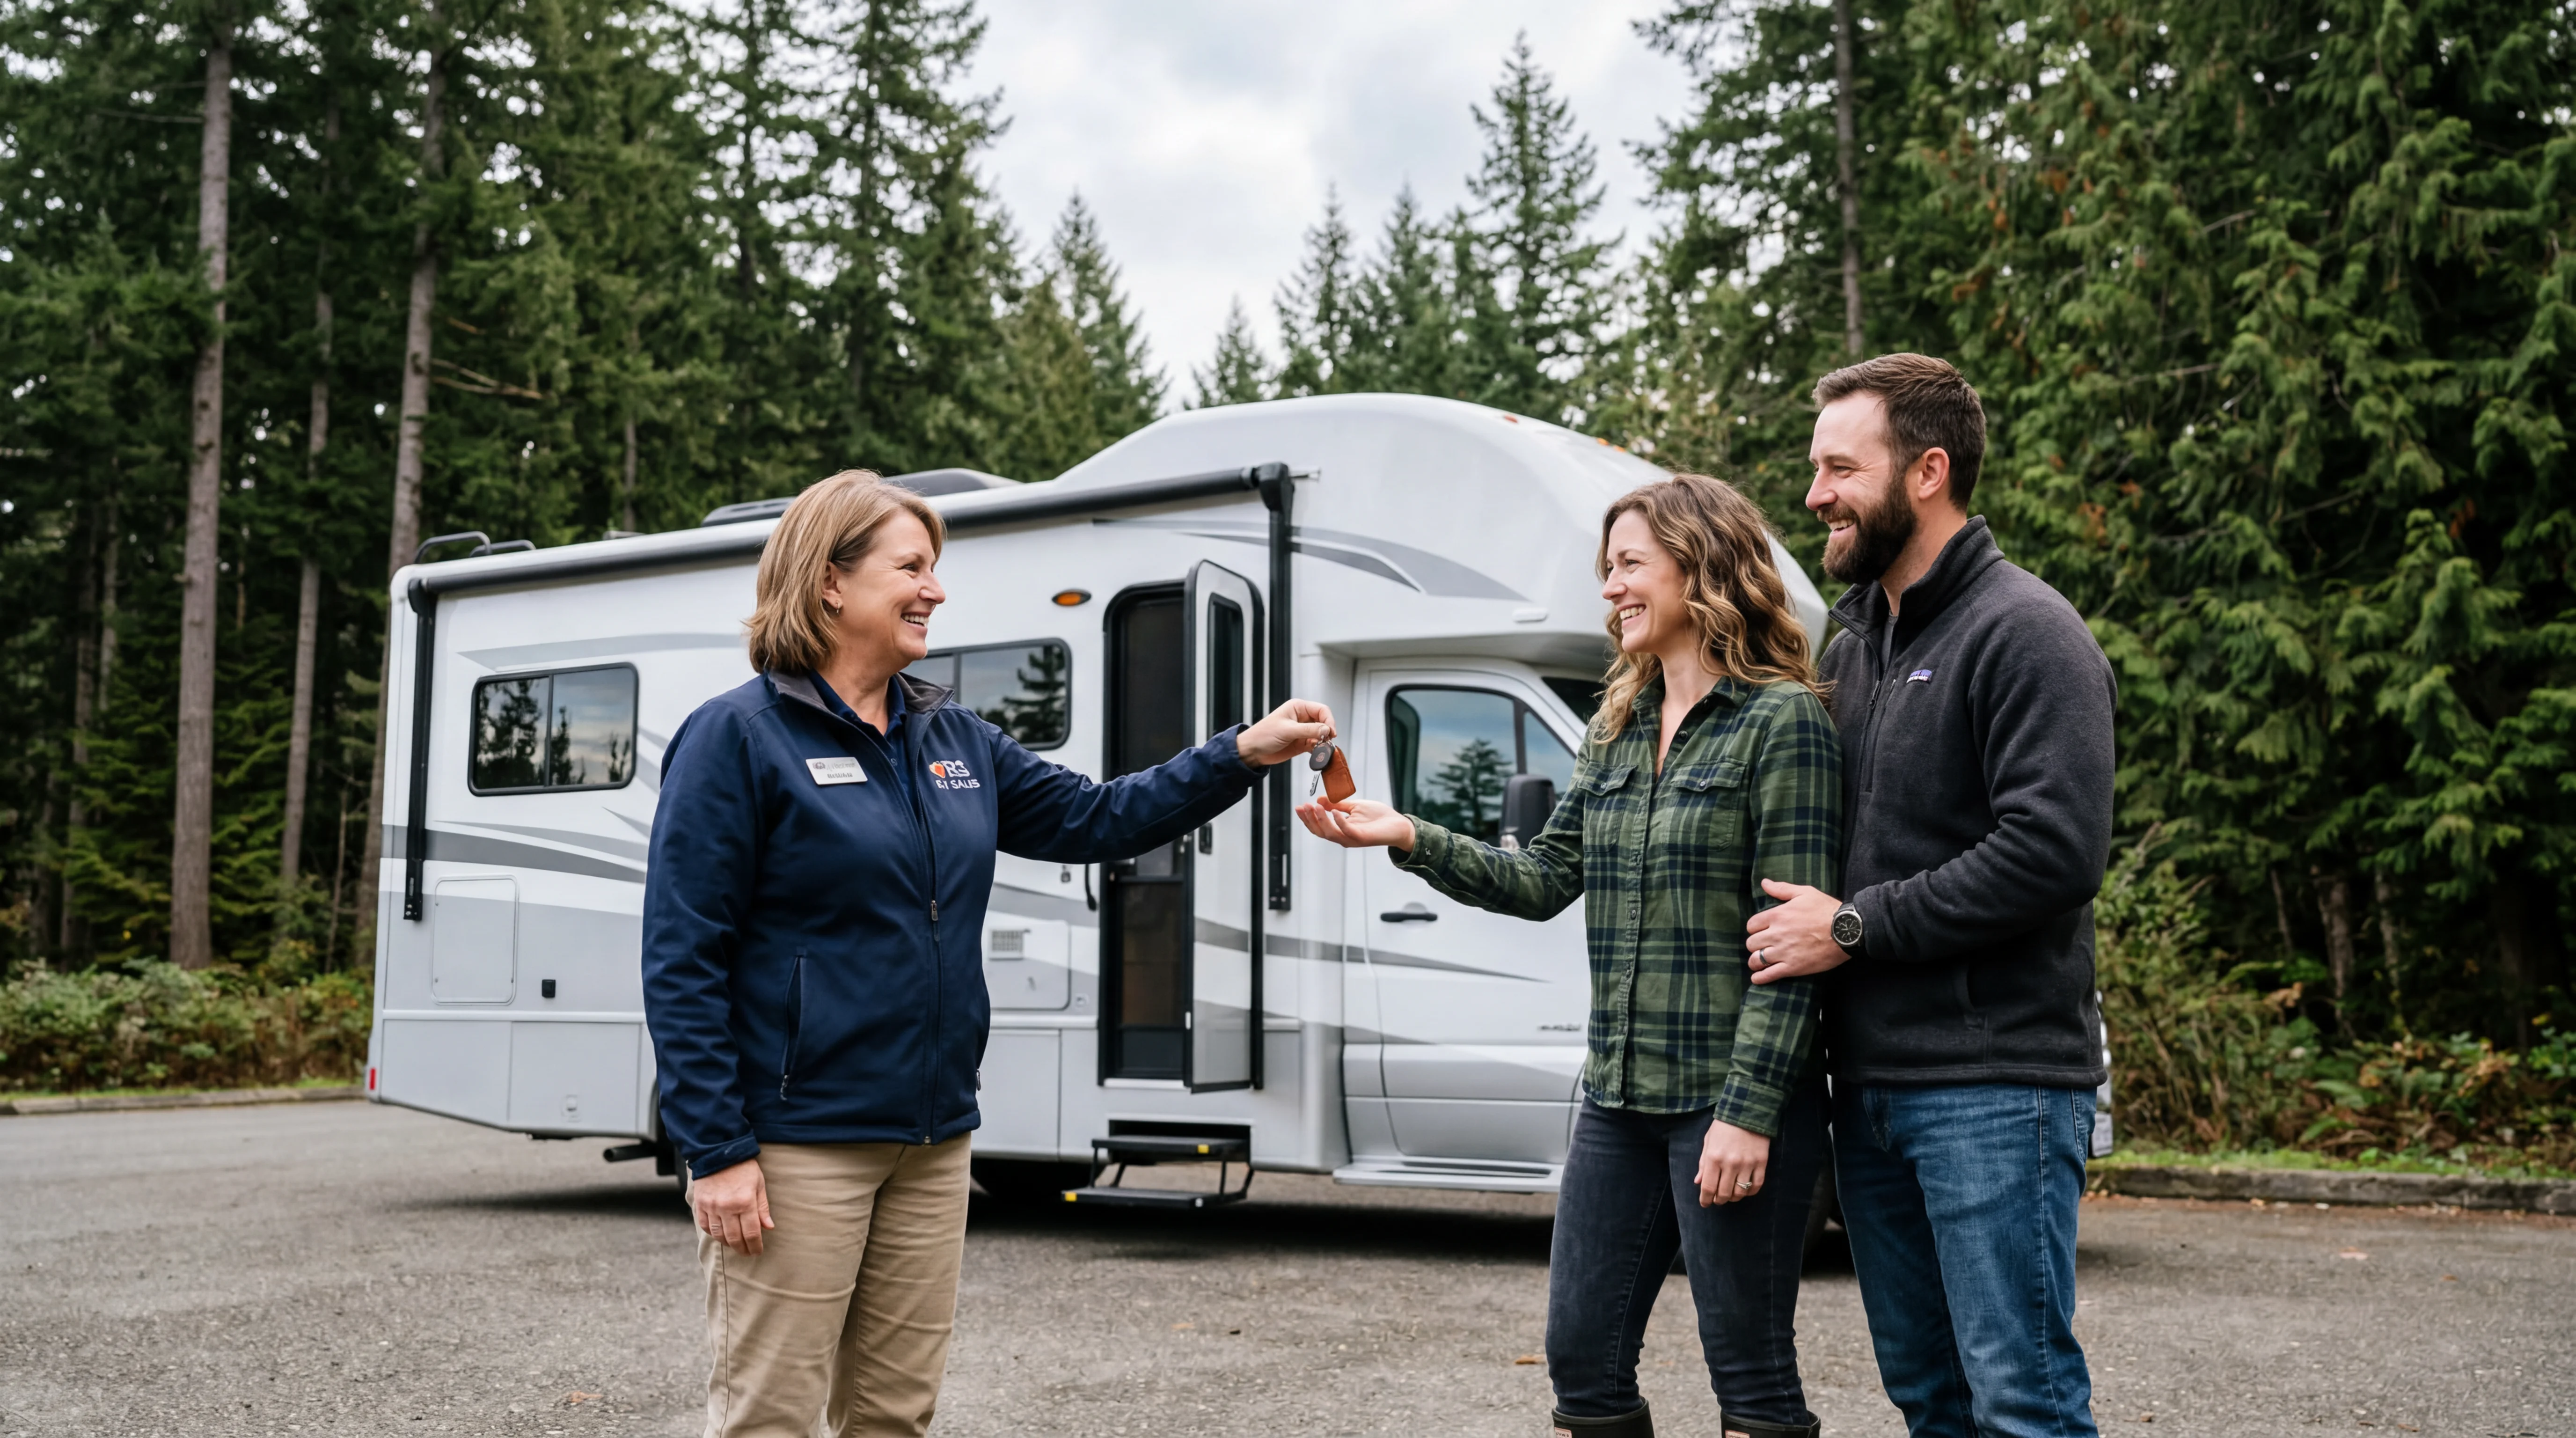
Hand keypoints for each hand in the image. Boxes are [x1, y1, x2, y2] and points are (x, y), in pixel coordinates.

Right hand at [690, 1158, 773, 1254]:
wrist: (719, 1152)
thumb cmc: (743, 1168)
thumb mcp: (759, 1184)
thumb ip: (762, 1208)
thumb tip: (768, 1227)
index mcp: (745, 1202)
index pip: (751, 1233)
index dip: (755, 1246)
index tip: (757, 1251)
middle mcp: (727, 1207)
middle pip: (734, 1238)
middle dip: (742, 1249)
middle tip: (747, 1253)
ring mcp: (712, 1207)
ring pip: (719, 1235)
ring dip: (728, 1244)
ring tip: (735, 1245)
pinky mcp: (700, 1204)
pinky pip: (705, 1226)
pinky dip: (713, 1234)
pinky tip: (720, 1235)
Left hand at [1236, 698, 1337, 767]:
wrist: (1252, 751)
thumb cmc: (1263, 735)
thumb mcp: (1287, 730)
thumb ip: (1308, 730)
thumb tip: (1327, 730)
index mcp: (1298, 708)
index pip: (1322, 710)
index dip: (1329, 720)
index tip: (1331, 732)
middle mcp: (1302, 718)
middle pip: (1324, 722)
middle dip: (1327, 732)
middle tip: (1327, 742)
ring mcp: (1303, 731)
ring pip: (1321, 735)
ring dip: (1324, 742)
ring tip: (1322, 749)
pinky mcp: (1302, 743)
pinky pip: (1316, 745)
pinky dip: (1319, 750)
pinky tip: (1317, 754)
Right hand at [1296, 796, 1416, 851]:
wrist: (1398, 824)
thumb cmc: (1378, 817)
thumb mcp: (1354, 807)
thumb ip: (1337, 805)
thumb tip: (1319, 799)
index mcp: (1340, 830)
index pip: (1319, 826)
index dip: (1307, 818)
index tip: (1299, 806)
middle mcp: (1343, 837)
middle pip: (1320, 831)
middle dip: (1309, 819)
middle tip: (1303, 806)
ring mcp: (1352, 839)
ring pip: (1330, 833)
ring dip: (1321, 820)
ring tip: (1315, 807)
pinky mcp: (1362, 838)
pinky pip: (1347, 831)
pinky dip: (1339, 822)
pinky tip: (1334, 812)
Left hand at [1696, 1119, 1770, 1205]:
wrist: (1747, 1111)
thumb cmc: (1724, 1126)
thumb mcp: (1708, 1142)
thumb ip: (1703, 1163)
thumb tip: (1698, 1182)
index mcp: (1713, 1157)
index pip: (1708, 1186)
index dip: (1705, 1199)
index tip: (1705, 1203)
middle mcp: (1730, 1163)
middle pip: (1724, 1193)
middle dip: (1719, 1200)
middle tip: (1717, 1199)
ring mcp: (1747, 1164)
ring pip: (1740, 1192)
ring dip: (1733, 1197)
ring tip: (1730, 1195)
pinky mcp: (1761, 1163)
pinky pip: (1756, 1186)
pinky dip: (1750, 1192)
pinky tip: (1745, 1190)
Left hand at [1745, 879, 1850, 985]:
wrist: (1846, 931)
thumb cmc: (1826, 910)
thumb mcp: (1805, 893)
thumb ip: (1782, 889)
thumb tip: (1764, 883)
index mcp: (1777, 915)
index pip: (1752, 925)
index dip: (1755, 928)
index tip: (1760, 931)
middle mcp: (1776, 934)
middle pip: (1751, 943)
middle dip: (1755, 944)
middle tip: (1762, 946)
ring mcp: (1784, 952)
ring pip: (1756, 960)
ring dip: (1755, 961)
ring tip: (1758, 962)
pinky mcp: (1793, 967)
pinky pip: (1769, 975)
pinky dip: (1760, 978)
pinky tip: (1757, 978)